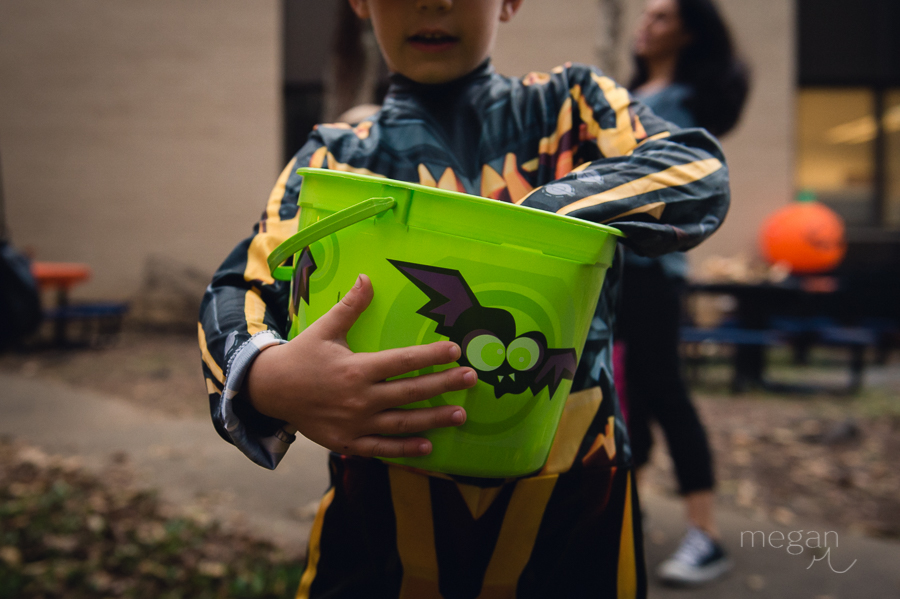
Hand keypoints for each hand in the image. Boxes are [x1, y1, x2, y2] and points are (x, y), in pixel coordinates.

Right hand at [246, 274, 476, 457]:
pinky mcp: (348, 442)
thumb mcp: (325, 329)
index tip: (455, 350)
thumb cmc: (302, 356)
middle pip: (410, 392)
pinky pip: (382, 448)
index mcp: (356, 368)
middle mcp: (359, 398)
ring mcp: (355, 423)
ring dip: (434, 419)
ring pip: (402, 423)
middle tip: (471, 379)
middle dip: (444, 385)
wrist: (270, 391)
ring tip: (460, 415)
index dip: (430, 356)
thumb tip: (366, 278)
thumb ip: (350, 307)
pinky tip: (428, 445)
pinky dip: (405, 448)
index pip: (402, 361)